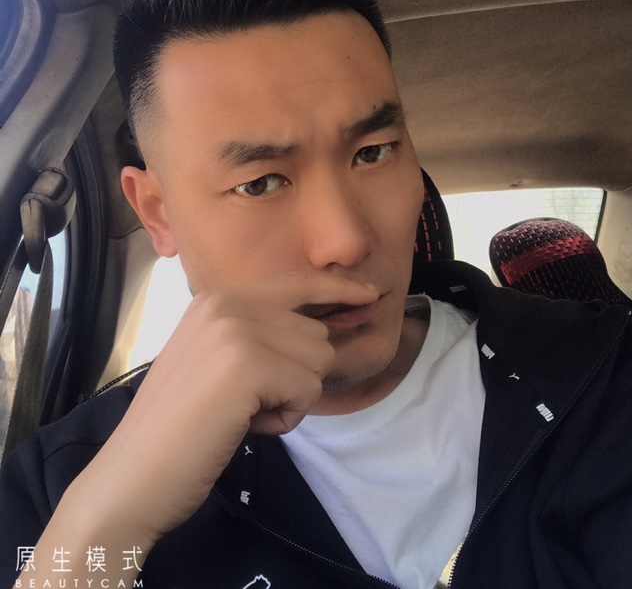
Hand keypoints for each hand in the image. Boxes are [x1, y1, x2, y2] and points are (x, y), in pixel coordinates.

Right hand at [68, 271, 377, 546]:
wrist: (132, 475)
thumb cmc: (178, 426)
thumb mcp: (216, 361)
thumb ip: (260, 336)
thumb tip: (325, 332)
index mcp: (217, 298)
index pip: (296, 284)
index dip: (337, 291)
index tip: (370, 294)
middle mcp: (227, 303)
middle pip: (314, 334)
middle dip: (297, 376)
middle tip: (248, 402)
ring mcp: (235, 330)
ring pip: (317, 360)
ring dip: (292, 397)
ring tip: (243, 413)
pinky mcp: (248, 364)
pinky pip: (308, 388)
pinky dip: (286, 416)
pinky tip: (245, 425)